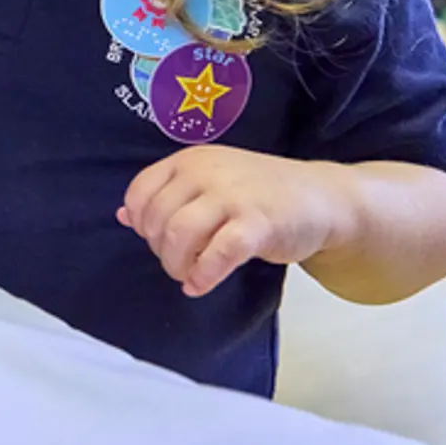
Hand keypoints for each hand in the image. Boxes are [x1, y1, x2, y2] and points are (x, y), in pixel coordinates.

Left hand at [118, 145, 354, 297]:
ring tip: (188, 274)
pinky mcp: (258, 224)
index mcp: (190, 159)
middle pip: (157, 219)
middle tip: (178, 261)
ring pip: (179, 235)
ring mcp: (233, 196)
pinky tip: (201, 285)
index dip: (140, 223)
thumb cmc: (260, 193)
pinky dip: (203, 276)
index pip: (140, 191)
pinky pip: (217, 254)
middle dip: (160, 249)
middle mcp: (206, 171)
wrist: (322, 197)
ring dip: (176, 264)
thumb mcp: (210, 182)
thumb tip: (123, 216)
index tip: (156, 239)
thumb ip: (169, 196)